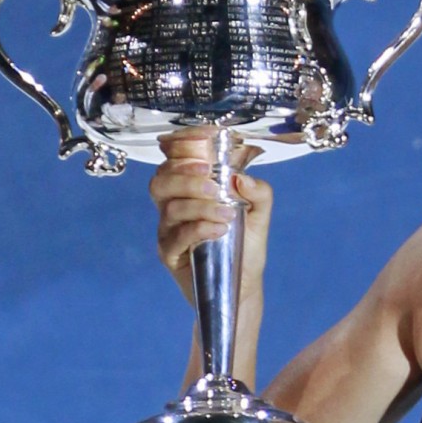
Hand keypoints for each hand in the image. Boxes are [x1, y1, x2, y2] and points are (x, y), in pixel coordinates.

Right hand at [149, 129, 272, 305]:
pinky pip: (175, 236)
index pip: (175, 159)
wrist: (243, 285)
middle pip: (161, 180)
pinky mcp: (169, 254)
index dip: (183, 145)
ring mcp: (168, 230)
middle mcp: (173, 206)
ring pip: (169, 207)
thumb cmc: (245, 247)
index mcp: (190, 189)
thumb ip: (259, 193)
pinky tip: (219, 230)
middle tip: (213, 186)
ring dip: (199, 206)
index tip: (206, 137)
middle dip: (186, 178)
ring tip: (227, 215)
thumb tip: (242, 178)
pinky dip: (198, 229)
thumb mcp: (260, 216)